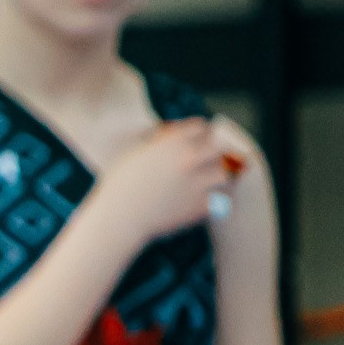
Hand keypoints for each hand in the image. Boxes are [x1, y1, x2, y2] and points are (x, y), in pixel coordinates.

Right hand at [91, 118, 234, 245]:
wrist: (119, 218)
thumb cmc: (118, 184)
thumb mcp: (132, 151)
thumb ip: (155, 139)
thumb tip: (170, 132)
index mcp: (173, 142)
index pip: (201, 127)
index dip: (197, 132)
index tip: (196, 139)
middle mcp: (190, 159)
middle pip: (220, 146)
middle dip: (213, 150)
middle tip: (207, 157)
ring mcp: (198, 183)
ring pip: (225, 173)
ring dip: (217, 175)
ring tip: (207, 180)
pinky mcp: (200, 206)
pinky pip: (218, 200)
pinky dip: (211, 200)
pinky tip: (199, 200)